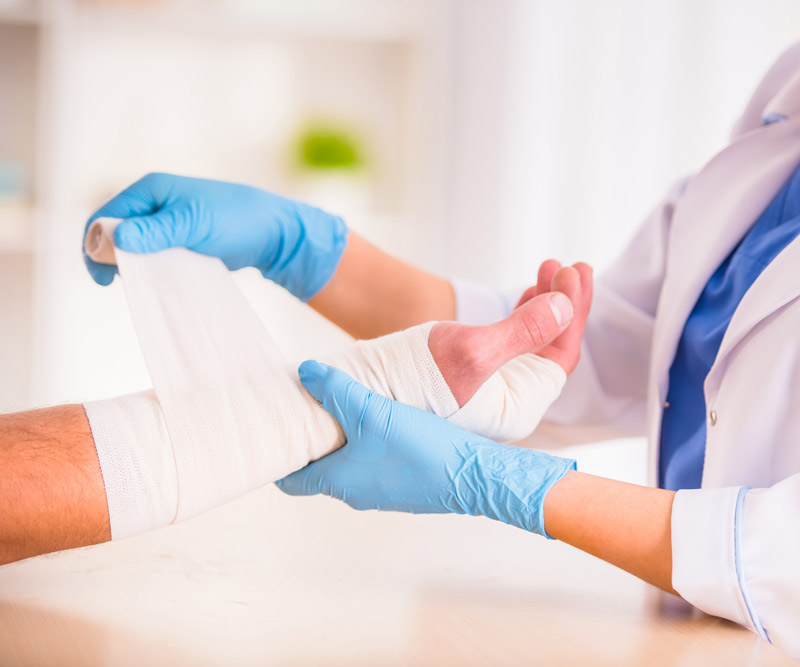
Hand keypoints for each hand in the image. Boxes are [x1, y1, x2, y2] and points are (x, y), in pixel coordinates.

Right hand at [83, 173, 347, 300]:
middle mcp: (154, 204)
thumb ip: (156, 232)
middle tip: (117, 284)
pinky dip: (149, 267)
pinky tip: (154, 281)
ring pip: (133, 246)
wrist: (273, 231)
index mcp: (150, 190)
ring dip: (130, 264)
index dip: (95, 244)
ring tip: (138, 283)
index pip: (105, 216)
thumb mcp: (194, 224)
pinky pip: (153, 254)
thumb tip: (116, 239)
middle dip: (110, 256)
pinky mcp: (179, 240)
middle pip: (114, 231)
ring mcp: (166, 222)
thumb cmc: (236, 219)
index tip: (102, 276)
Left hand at [277, 361, 574, 535]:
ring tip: (345, 408)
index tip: (276, 433)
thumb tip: (304, 371)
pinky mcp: (406, 486)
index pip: (291, 480)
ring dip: (343, 442)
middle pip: (319, 469)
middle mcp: (356, 493)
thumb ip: (337, 390)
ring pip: (349, 466)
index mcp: (339, 481)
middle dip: (312, 442)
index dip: (279, 458)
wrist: (475, 476)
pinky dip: (369, 446)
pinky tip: (384, 420)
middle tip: (309, 410)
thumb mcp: (372, 412)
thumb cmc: (421, 449)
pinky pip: (376, 465)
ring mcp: (382, 492)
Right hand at [428, 262, 591, 405]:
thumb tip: (565, 307)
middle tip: (569, 265)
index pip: (561, 355)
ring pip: (533, 341)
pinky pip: (513, 341)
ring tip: (549, 269)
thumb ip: (523, 330)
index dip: (572, 311)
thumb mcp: (473, 349)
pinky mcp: (477, 373)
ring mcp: (494, 387)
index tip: (572, 271)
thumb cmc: (413, 375)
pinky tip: (528, 293)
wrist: (368, 386)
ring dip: (544, 303)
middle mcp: (512, 401)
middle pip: (552, 347)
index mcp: (519, 406)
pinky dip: (522, 313)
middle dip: (563, 303)